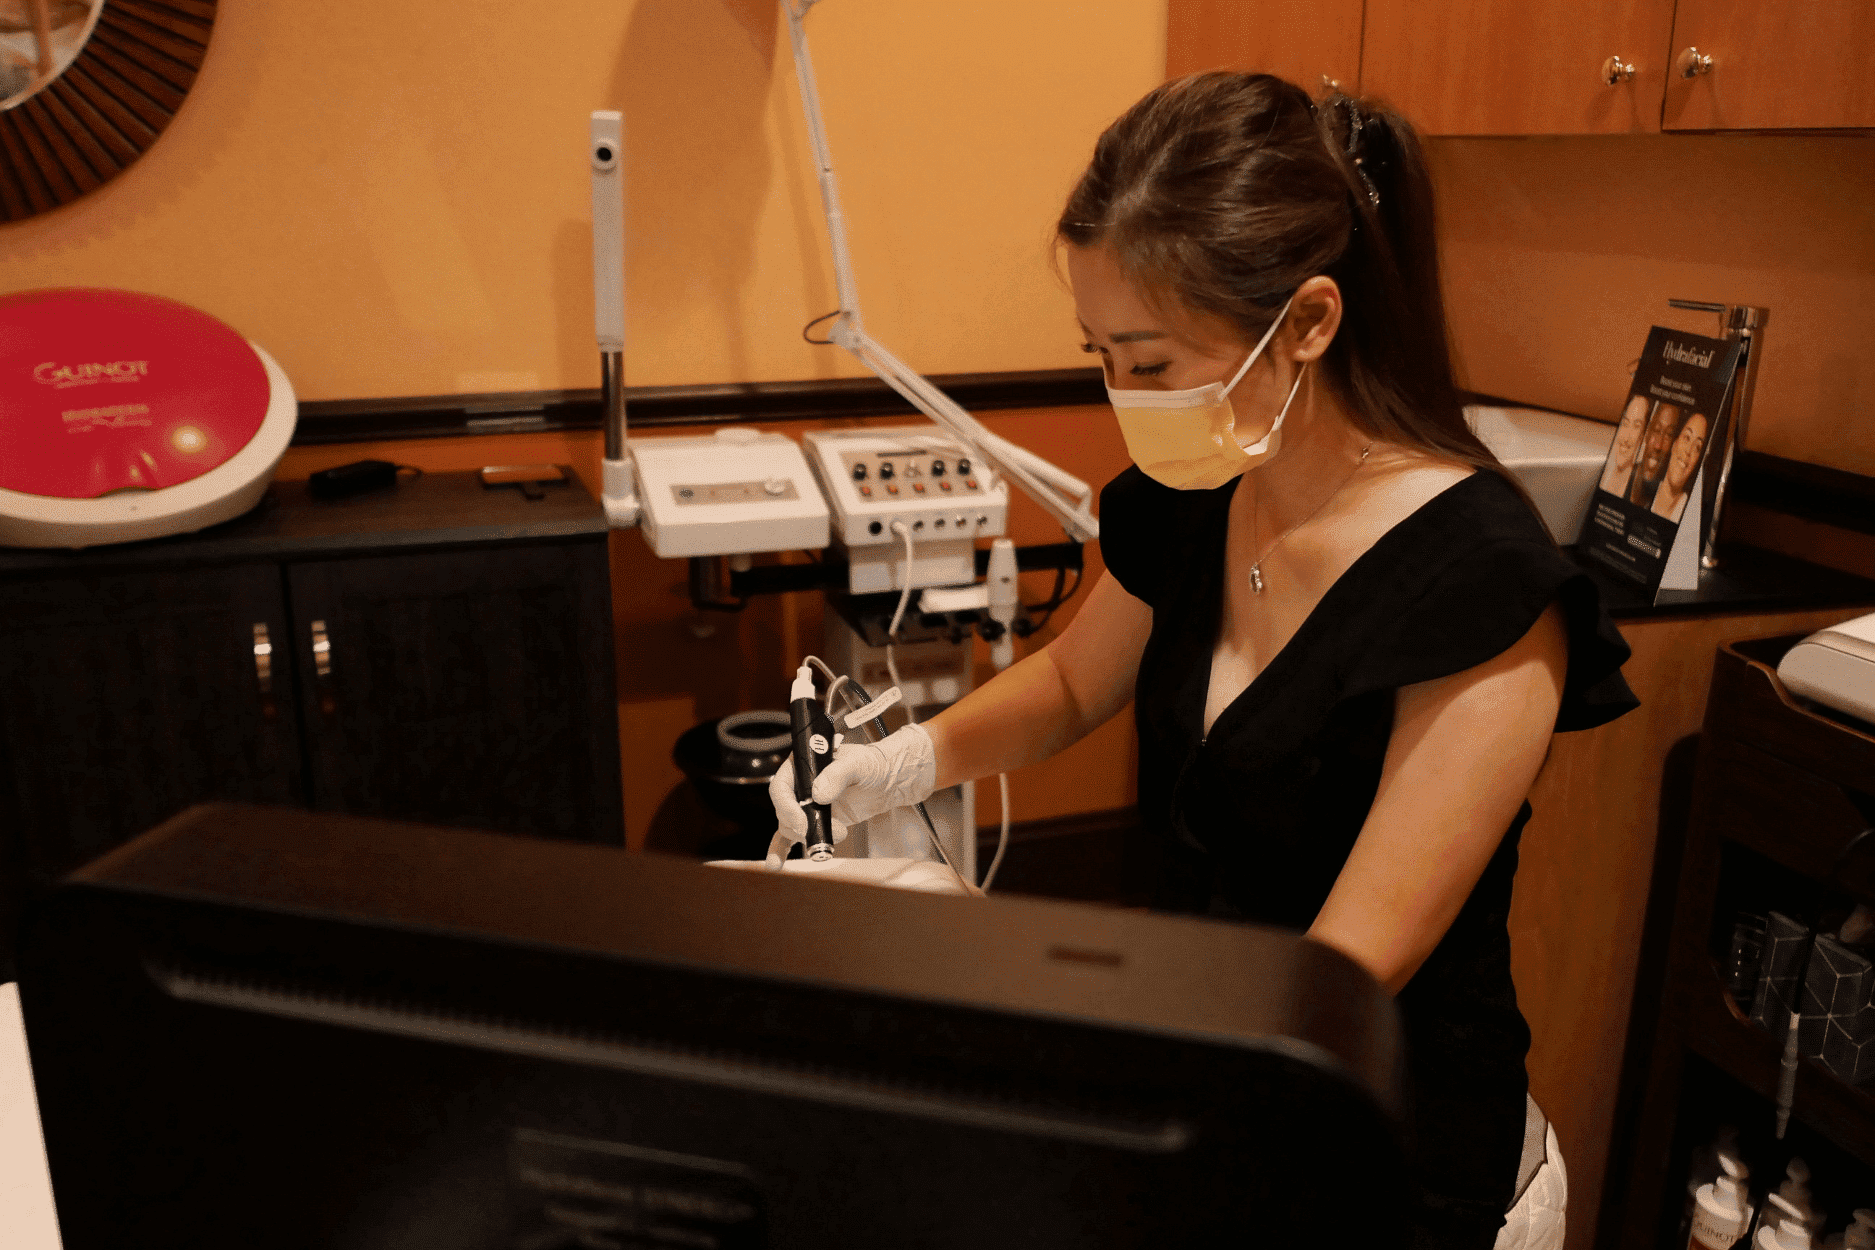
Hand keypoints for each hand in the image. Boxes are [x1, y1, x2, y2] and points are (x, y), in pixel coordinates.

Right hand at [766, 723, 937, 866]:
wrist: (886, 781)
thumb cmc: (871, 764)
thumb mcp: (858, 763)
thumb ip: (838, 774)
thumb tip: (819, 794)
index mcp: (804, 764)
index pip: (781, 786)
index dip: (787, 806)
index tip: (802, 821)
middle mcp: (800, 784)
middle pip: (784, 810)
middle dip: (801, 826)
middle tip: (820, 832)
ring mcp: (806, 804)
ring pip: (790, 826)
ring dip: (808, 837)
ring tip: (837, 836)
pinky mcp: (814, 821)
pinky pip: (792, 836)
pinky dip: (783, 850)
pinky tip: (777, 864)